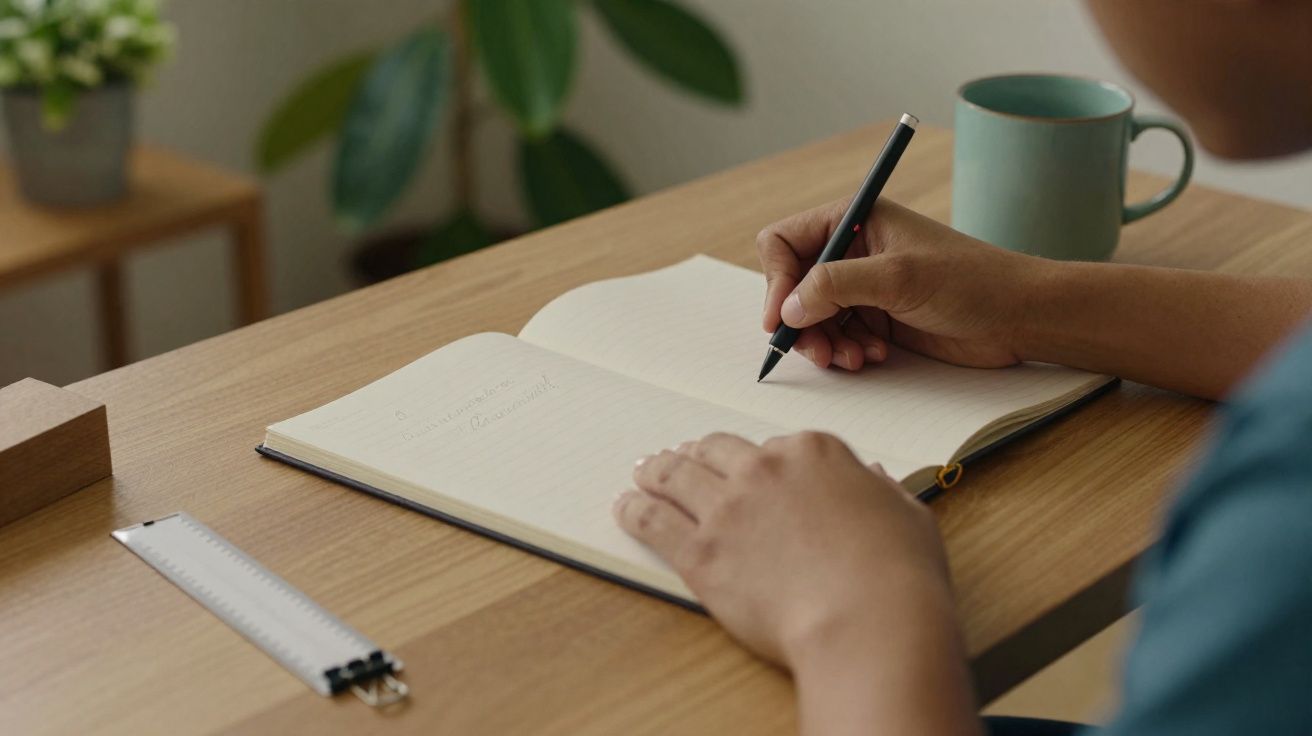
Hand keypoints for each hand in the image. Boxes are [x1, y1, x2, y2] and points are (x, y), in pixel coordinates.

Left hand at [612, 431, 953, 667]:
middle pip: (717, 450)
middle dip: (700, 454)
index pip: (776, 446)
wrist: (865, 620)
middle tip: (685, 460)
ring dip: (657, 470)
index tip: (753, 470)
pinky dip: (634, 510)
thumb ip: (882, 492)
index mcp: (815, 453)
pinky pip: (653, 519)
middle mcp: (764, 469)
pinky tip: (625, 507)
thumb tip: (870, 479)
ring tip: (644, 472)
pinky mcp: (699, 551)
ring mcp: (727, 508)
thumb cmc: (898, 576)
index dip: (763, 461)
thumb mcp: (907, 516)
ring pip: (676, 475)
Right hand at [757, 197, 1044, 370]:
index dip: (776, 280)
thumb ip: (836, 285)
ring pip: (812, 318)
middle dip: (800, 322)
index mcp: (855, 220)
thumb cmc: (971, 282)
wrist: (1020, 316)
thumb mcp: (898, 277)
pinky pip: (837, 336)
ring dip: (824, 343)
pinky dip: (845, 351)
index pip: (784, 242)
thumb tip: (787, 308)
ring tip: (854, 359)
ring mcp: (863, 286)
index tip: (780, 320)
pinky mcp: (876, 318)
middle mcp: (853, 250)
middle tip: (819, 353)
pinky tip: (873, 357)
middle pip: (792, 286)